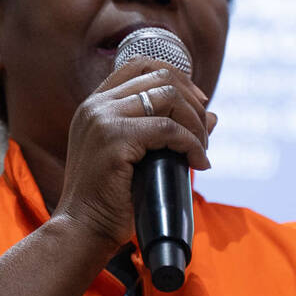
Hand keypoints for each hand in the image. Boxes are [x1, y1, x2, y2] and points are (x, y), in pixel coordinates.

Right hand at [52, 57, 216, 251]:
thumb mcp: (138, 156)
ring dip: (195, 123)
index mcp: (95, 105)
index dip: (177, 77)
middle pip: (160, 77)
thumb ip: (166, 130)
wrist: (82, 229)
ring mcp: (103, 120)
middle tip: (205, 134)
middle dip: (192, 102)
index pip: (141, 65)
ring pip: (168, 98)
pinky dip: (192, 143)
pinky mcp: (114, 139)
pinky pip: (169, 129)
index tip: (197, 103)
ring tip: (201, 151)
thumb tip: (212, 115)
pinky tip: (198, 162)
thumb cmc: (109, 199)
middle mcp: (96, 106)